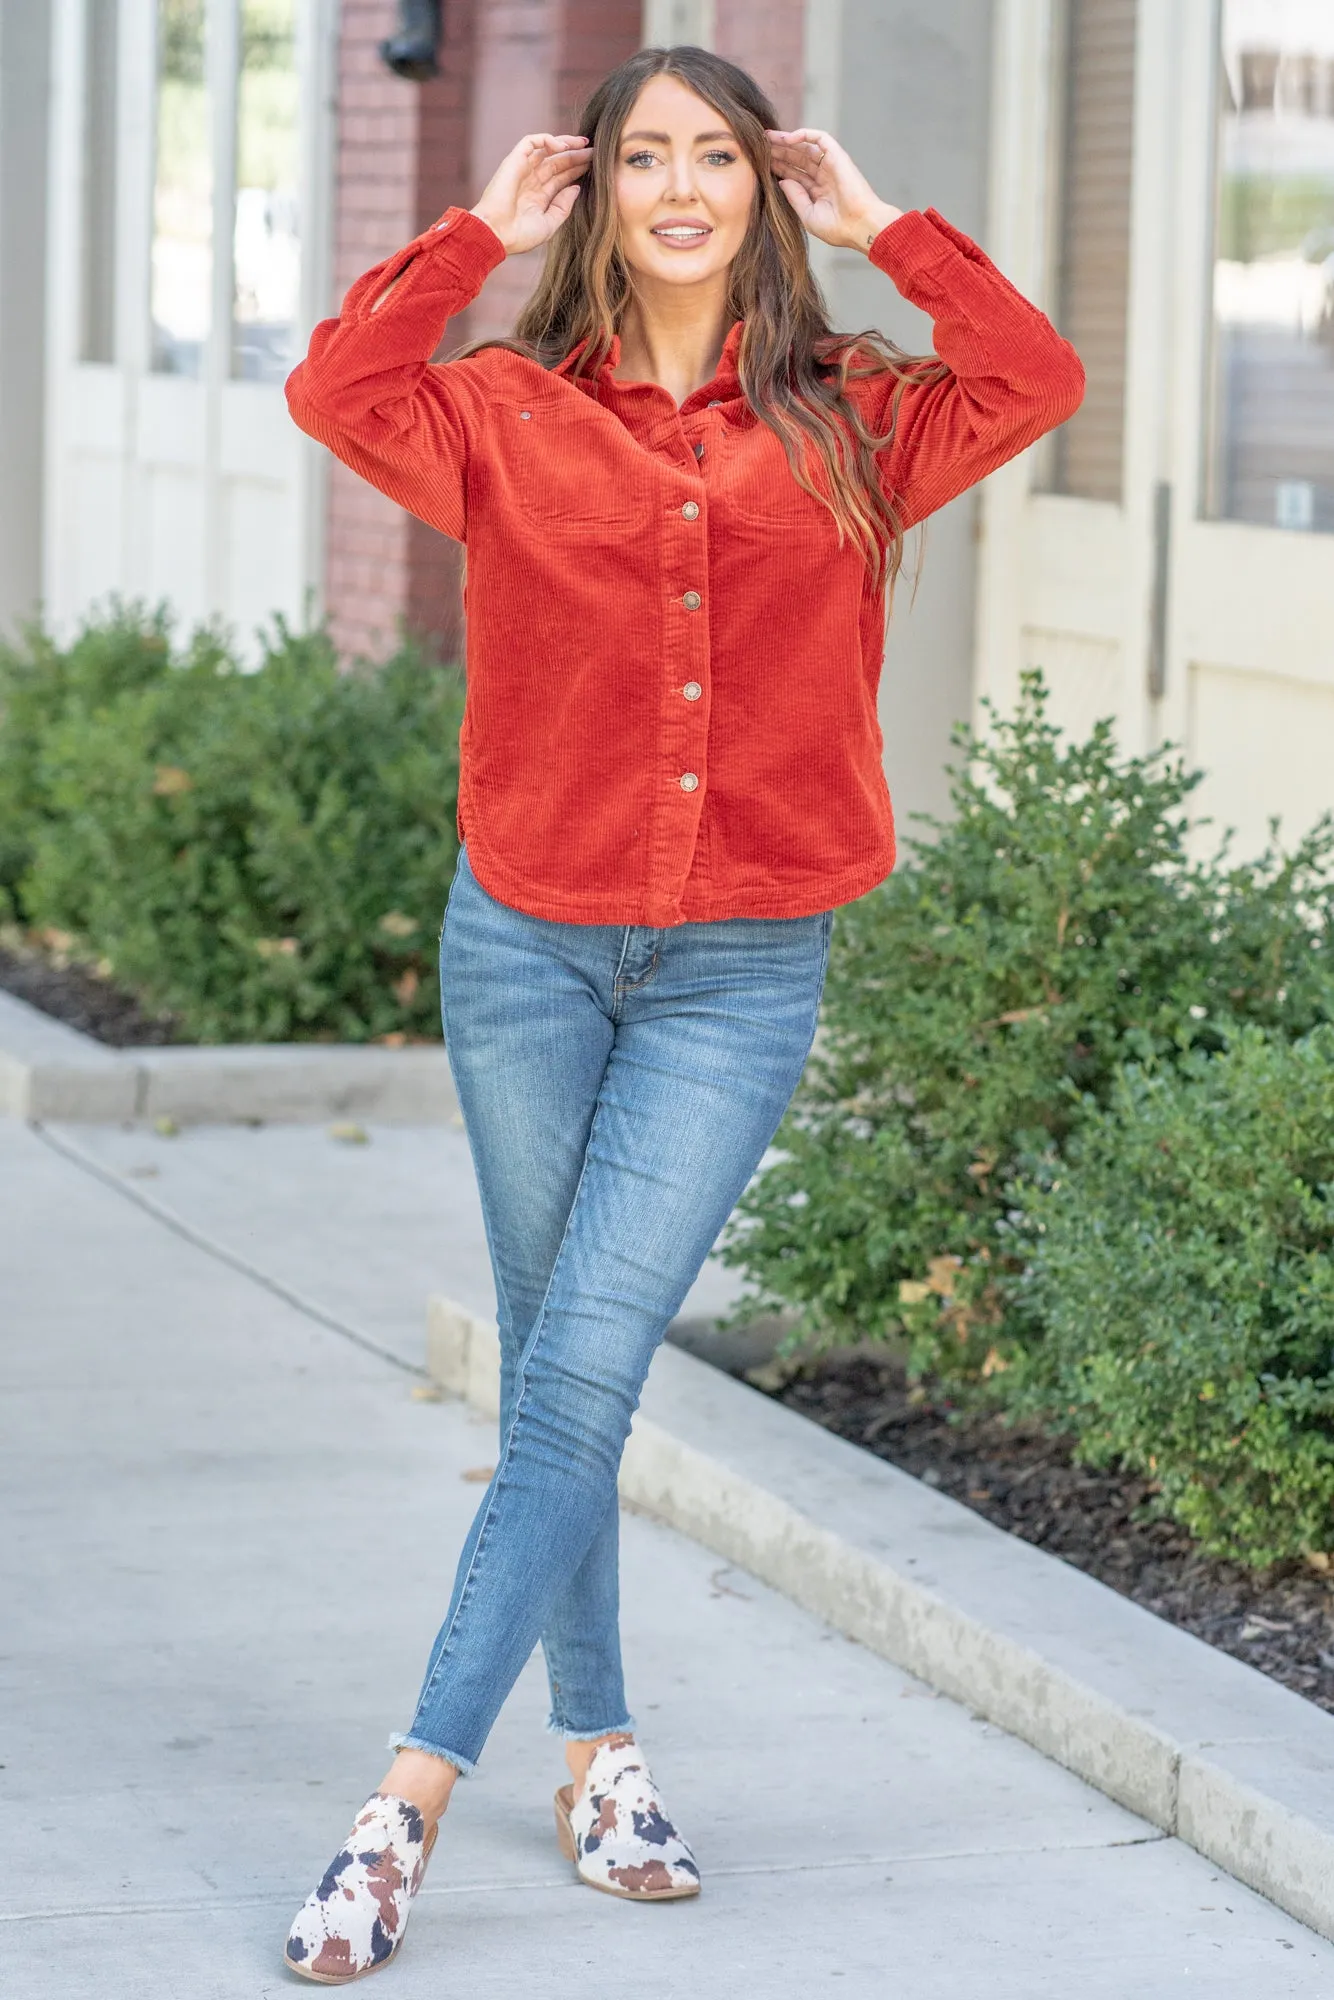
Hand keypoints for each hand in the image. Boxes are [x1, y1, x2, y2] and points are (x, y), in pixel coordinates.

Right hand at [470, 133, 591, 256]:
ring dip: (566, 144)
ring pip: (547, 149)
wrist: (496, 234)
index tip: (597, 166)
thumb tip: (576, 187)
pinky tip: (563, 147)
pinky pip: (531, 142)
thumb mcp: (549, 224)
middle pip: (558, 162)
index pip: (562, 177)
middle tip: (595, 152)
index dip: (578, 169)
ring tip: (584, 144)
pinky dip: (546, 140)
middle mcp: (531, 181)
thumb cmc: (519, 236)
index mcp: (539, 196)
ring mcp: (522, 169)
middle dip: (576, 156)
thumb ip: (563, 206)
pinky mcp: (514, 160)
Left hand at [766, 129, 900, 252]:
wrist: (860, 225)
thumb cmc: (837, 227)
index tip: (759, 163)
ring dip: (786, 142)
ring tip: (767, 138)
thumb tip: (781, 180)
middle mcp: (824, 176)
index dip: (778, 168)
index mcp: (817, 192)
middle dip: (779, 152)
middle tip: (759, 146)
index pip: (794, 175)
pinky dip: (803, 134)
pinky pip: (819, 138)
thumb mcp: (808, 215)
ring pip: (805, 147)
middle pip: (797, 159)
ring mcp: (831, 165)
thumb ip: (794, 197)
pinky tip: (786, 138)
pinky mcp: (837, 156)